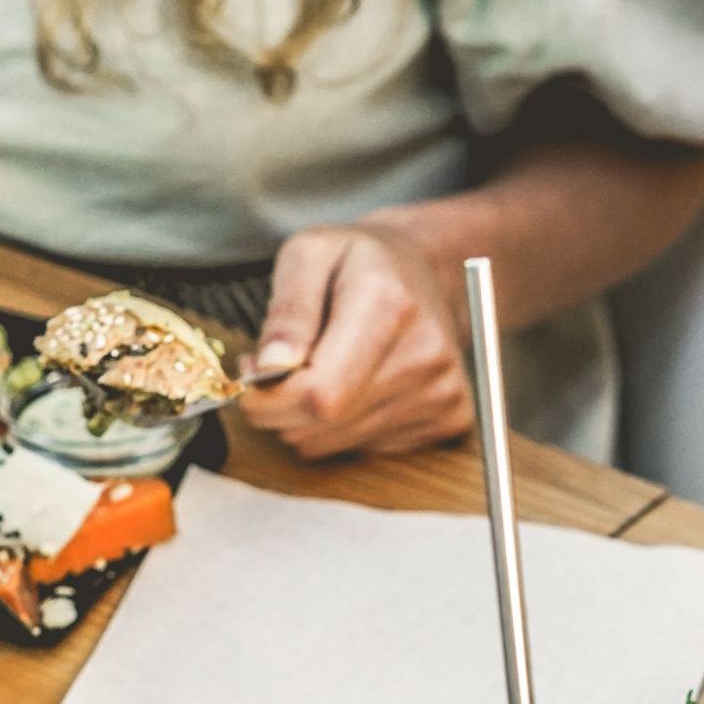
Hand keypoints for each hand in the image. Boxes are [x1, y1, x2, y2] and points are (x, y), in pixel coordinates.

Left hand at [235, 219, 471, 459]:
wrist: (428, 273)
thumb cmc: (360, 261)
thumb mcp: (309, 254)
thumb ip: (288, 310)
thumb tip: (270, 367)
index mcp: (387, 305)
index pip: (318, 394)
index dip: (269, 400)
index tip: (252, 375)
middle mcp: (424, 355)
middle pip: (323, 425)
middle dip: (281, 407)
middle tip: (278, 369)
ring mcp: (442, 392)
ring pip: (336, 444)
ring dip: (309, 419)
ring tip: (318, 371)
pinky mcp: (451, 418)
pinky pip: (366, 449)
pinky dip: (344, 427)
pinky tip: (354, 386)